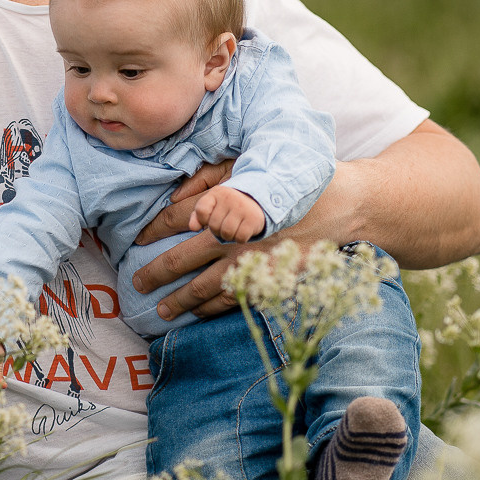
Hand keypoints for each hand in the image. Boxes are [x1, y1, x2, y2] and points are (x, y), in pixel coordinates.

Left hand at [133, 159, 322, 322]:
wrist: (343, 204)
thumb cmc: (294, 179)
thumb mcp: (248, 164)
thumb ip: (209, 177)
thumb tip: (176, 196)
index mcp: (224, 204)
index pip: (175, 218)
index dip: (151, 229)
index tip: (137, 239)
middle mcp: (233, 236)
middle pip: (181, 259)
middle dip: (155, 274)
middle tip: (136, 284)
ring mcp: (251, 263)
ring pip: (204, 288)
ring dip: (179, 301)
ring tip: (160, 311)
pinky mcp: (270, 281)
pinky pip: (235, 300)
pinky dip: (212, 310)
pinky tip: (198, 315)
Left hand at [189, 186, 265, 242]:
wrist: (257, 199)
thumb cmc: (229, 206)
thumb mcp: (213, 204)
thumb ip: (199, 215)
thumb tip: (193, 227)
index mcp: (217, 193)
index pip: (201, 210)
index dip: (204, 219)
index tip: (211, 218)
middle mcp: (230, 198)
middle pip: (214, 226)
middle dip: (218, 230)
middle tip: (225, 224)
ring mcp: (242, 208)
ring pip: (227, 233)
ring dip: (229, 236)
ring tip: (233, 228)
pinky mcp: (254, 219)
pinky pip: (240, 238)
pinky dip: (240, 238)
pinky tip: (243, 230)